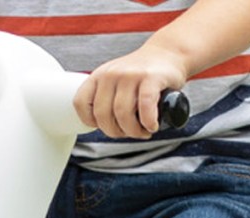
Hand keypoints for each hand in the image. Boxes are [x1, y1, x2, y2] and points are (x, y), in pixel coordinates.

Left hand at [73, 44, 187, 138]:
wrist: (168, 52)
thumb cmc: (141, 75)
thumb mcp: (115, 81)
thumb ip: (104, 98)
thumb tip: (100, 126)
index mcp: (99, 76)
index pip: (81, 103)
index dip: (90, 121)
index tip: (105, 125)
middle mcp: (112, 74)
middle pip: (103, 114)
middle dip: (115, 132)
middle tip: (129, 133)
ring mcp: (131, 74)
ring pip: (122, 114)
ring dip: (133, 131)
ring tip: (143, 131)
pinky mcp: (151, 77)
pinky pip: (145, 106)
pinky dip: (148, 122)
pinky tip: (152, 125)